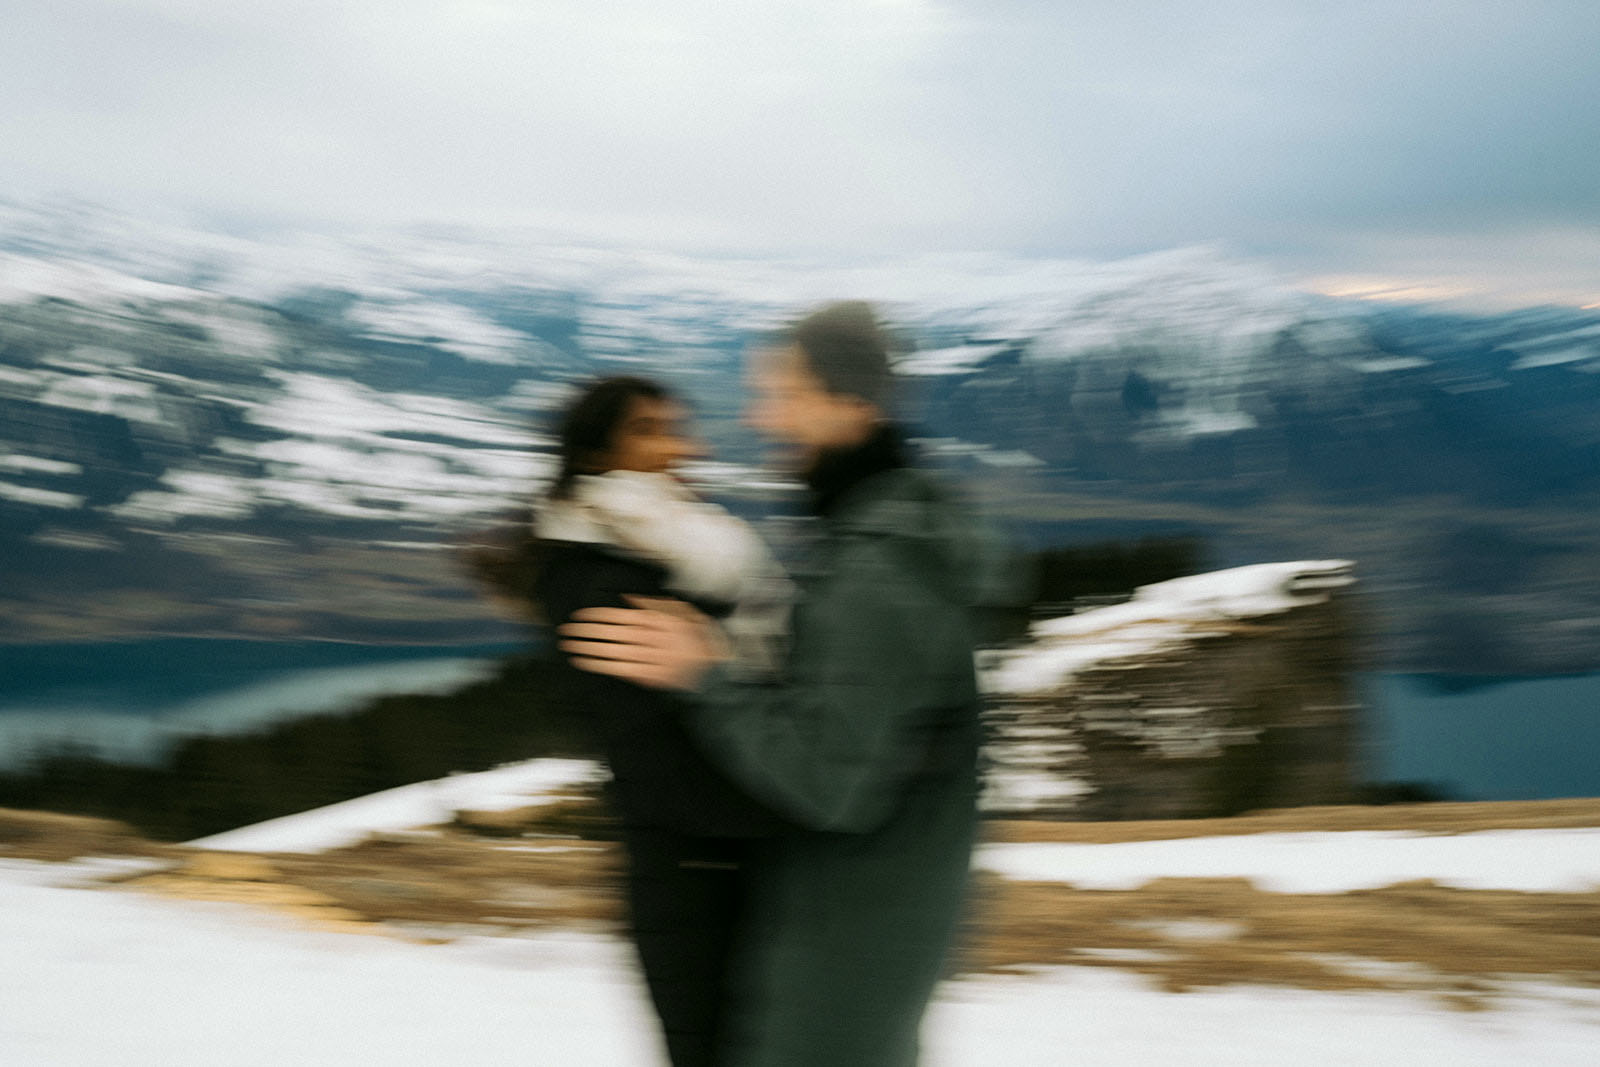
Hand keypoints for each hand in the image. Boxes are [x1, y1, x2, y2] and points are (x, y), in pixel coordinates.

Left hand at [559, 596, 725, 690]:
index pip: (618, 615)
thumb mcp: (681, 610)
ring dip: (586, 647)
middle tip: (565, 629)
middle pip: (609, 632)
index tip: (578, 615)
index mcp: (656, 619)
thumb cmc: (696, 636)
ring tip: (567, 644)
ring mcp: (648, 658)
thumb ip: (653, 603)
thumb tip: (627, 598)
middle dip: (584, 630)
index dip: (595, 615)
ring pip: (609, 651)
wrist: (714, 668)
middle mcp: (650, 637)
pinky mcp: (648, 677)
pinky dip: (597, 665)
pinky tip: (582, 661)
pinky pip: (617, 669)